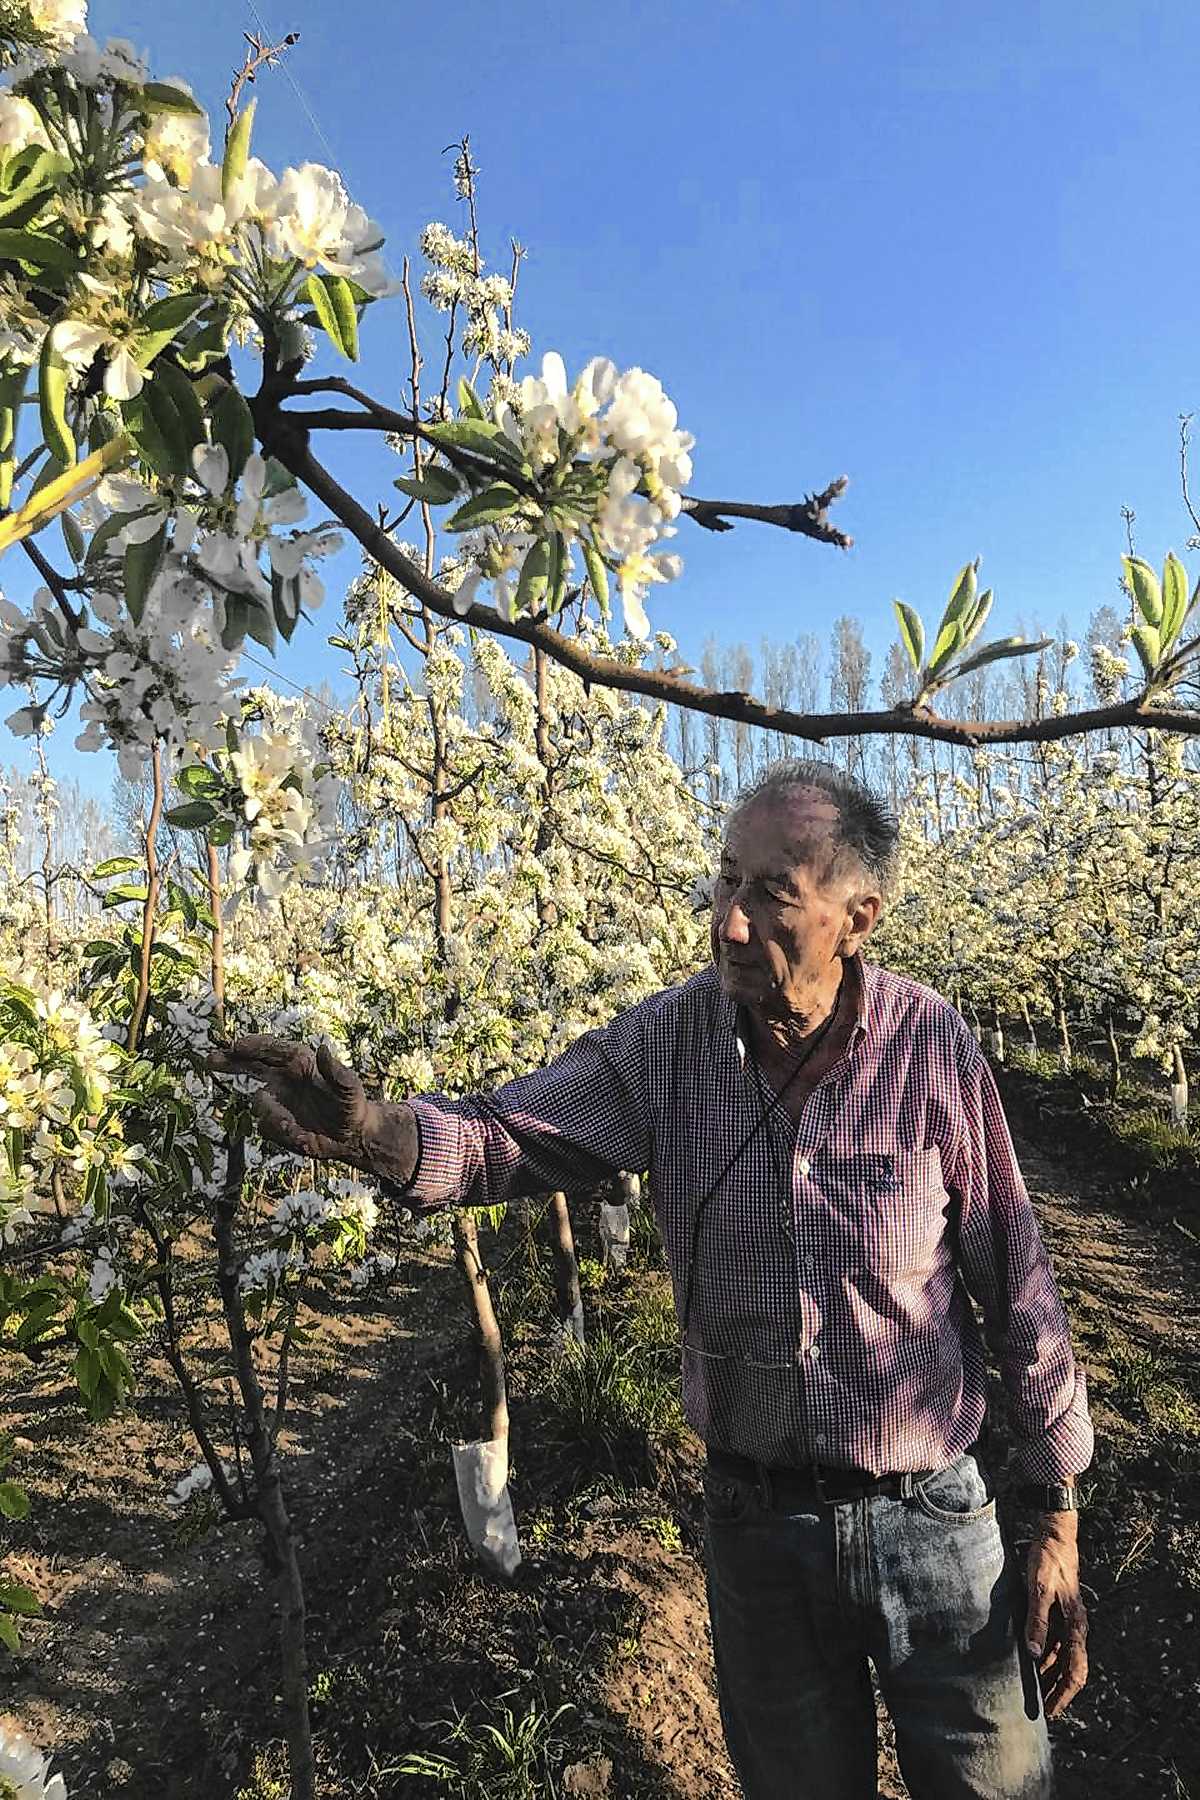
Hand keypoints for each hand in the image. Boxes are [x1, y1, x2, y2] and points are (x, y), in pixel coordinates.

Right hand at [209, 1035, 378, 1165]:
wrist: (351, 1136)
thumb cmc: (352, 1105)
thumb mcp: (349, 1088)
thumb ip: (336, 1070)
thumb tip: (323, 1048)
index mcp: (300, 1062)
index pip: (270, 1049)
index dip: (252, 1045)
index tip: (236, 1045)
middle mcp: (284, 1078)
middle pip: (249, 1064)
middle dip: (230, 1061)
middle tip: (210, 1060)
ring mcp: (277, 1100)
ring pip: (259, 1104)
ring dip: (275, 1117)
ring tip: (296, 1130)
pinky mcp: (275, 1122)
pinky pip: (265, 1126)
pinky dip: (281, 1133)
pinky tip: (301, 1138)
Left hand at [1024, 1520, 1087, 1718]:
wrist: (1056, 1535)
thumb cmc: (1047, 1560)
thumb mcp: (1039, 1588)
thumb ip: (1037, 1620)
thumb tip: (1032, 1654)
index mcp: (1075, 1625)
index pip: (1074, 1672)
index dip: (1063, 1695)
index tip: (1050, 1713)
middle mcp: (1076, 1627)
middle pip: (1070, 1671)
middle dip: (1056, 1693)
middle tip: (1040, 1712)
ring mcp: (1068, 1621)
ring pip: (1061, 1659)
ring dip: (1049, 1677)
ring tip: (1032, 1693)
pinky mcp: (1059, 1613)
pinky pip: (1054, 1644)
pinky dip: (1044, 1658)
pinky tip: (1030, 1664)